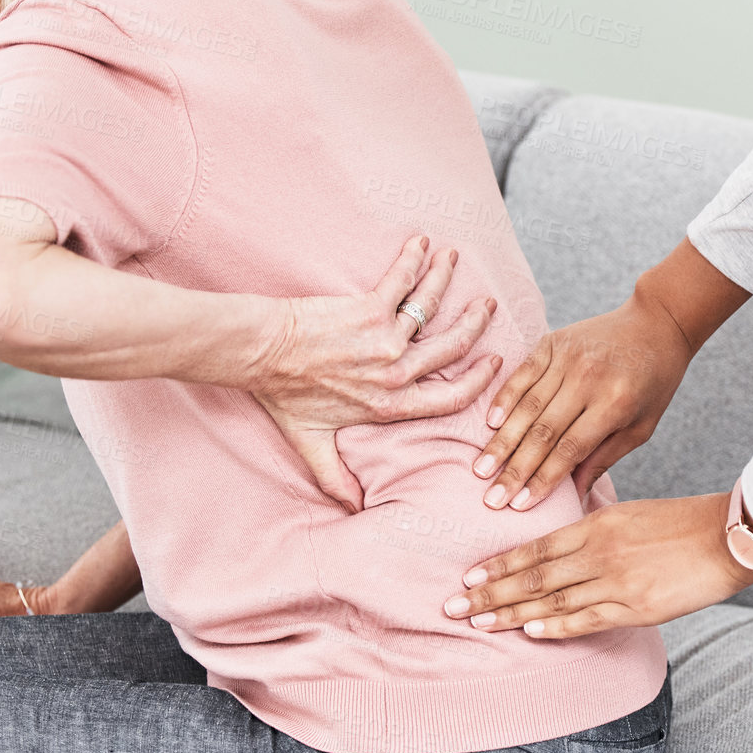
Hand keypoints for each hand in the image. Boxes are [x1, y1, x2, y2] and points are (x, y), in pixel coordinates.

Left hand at [249, 235, 501, 511]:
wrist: (261, 353)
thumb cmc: (283, 395)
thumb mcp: (312, 445)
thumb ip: (337, 477)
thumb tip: (353, 510)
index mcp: (389, 405)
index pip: (448, 398)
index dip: (477, 382)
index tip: (492, 364)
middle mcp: (394, 373)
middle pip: (451, 348)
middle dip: (475, 326)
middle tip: (486, 308)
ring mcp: (385, 339)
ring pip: (431, 307)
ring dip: (447, 281)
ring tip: (455, 262)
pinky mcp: (368, 308)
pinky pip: (401, 280)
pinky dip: (414, 259)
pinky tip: (422, 243)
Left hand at [442, 494, 752, 638]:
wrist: (727, 537)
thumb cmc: (680, 523)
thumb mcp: (629, 514)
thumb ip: (593, 527)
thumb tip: (563, 539)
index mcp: (595, 525)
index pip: (535, 547)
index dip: (499, 564)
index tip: (469, 576)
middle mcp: (597, 552)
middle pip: (532, 576)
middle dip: (490, 592)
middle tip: (454, 607)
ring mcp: (614, 581)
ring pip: (551, 599)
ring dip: (510, 612)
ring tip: (479, 622)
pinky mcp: (636, 607)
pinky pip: (586, 619)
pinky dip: (555, 626)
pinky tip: (529, 630)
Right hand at [473, 290, 693, 511]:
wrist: (657, 323)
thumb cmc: (653, 382)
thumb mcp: (641, 426)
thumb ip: (604, 458)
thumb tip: (573, 495)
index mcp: (615, 403)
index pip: (570, 449)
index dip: (542, 479)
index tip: (519, 506)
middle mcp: (588, 379)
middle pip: (543, 432)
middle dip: (514, 469)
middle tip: (491, 499)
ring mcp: (568, 357)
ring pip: (527, 406)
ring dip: (501, 441)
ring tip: (480, 469)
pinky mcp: (553, 342)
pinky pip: (522, 374)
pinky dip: (504, 399)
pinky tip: (489, 425)